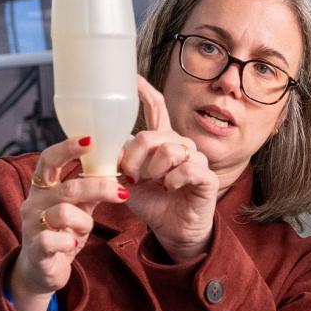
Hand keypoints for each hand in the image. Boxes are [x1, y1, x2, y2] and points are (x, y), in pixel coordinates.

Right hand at [10, 136, 128, 310]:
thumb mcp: (77, 208)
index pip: (49, 160)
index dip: (68, 148)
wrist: (41, 270)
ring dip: (83, 223)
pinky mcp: (35, 249)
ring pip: (63, 213)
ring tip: (83, 231)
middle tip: (121, 192)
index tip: (91, 139)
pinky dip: (68, 242)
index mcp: (43, 188)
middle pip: (67, 187)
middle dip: (97, 187)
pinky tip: (71, 245)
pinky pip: (53, 240)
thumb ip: (90, 189)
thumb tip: (116, 165)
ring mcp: (32, 225)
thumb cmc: (60, 233)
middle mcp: (34, 202)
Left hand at [118, 75, 219, 261]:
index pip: (158, 109)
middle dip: (135, 157)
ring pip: (169, 150)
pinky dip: (173, 180)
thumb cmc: (154, 204)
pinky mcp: (207, 177)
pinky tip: (171, 188)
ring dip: (154, 170)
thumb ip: (120, 162)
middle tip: (132, 175)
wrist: (172, 231)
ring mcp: (196, 159)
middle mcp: (181, 146)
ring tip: (154, 183)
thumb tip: (104, 147)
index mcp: (162, 143)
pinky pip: (186, 168)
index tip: (133, 78)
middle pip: (152, 135)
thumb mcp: (129, 182)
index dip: (146, 92)